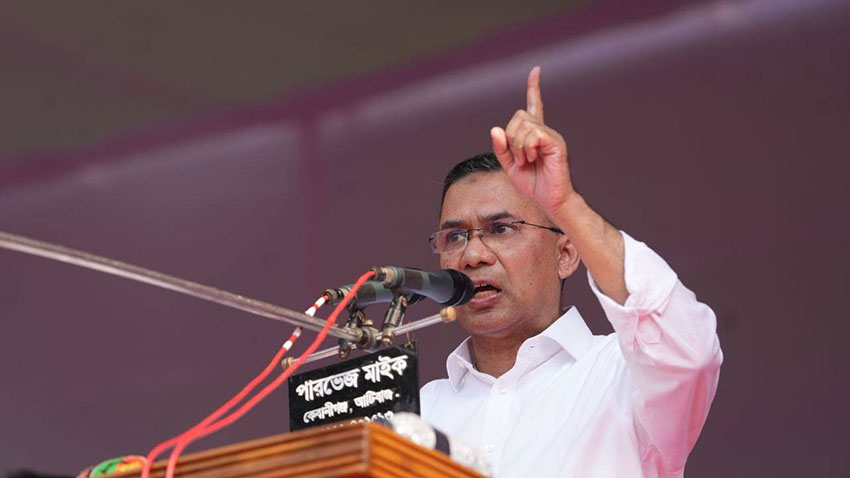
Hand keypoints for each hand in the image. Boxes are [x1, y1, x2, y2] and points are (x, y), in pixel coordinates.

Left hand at [491, 66, 574, 214]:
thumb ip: (501, 148)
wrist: (549, 201)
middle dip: (510, 138)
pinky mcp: (556, 143)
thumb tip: (495, 129)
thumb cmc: (533, 185)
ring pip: (524, 126)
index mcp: (534, 135)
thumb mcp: (509, 166)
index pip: (534, 106)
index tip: (536, 70)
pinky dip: (527, 148)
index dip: (533, 88)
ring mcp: (552, 136)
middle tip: (519, 158)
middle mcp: (544, 131)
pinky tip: (532, 159)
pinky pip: (534, 135)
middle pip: (518, 116)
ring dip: (518, 147)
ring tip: (527, 161)